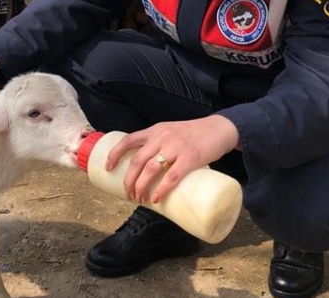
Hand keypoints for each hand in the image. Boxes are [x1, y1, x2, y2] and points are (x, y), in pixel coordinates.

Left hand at [106, 115, 238, 204]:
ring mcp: (176, 147)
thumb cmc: (195, 134)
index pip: (128, 140)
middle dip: (129, 181)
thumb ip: (160, 144)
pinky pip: (171, 176)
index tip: (108, 168)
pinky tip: (156, 198)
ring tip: (140, 199)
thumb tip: (146, 170)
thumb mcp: (172, 132)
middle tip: (128, 195)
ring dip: (141, 187)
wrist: (220, 128)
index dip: (115, 154)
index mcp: (156, 131)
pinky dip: (161, 189)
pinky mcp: (190, 158)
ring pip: (150, 170)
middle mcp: (162, 137)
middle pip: (137, 161)